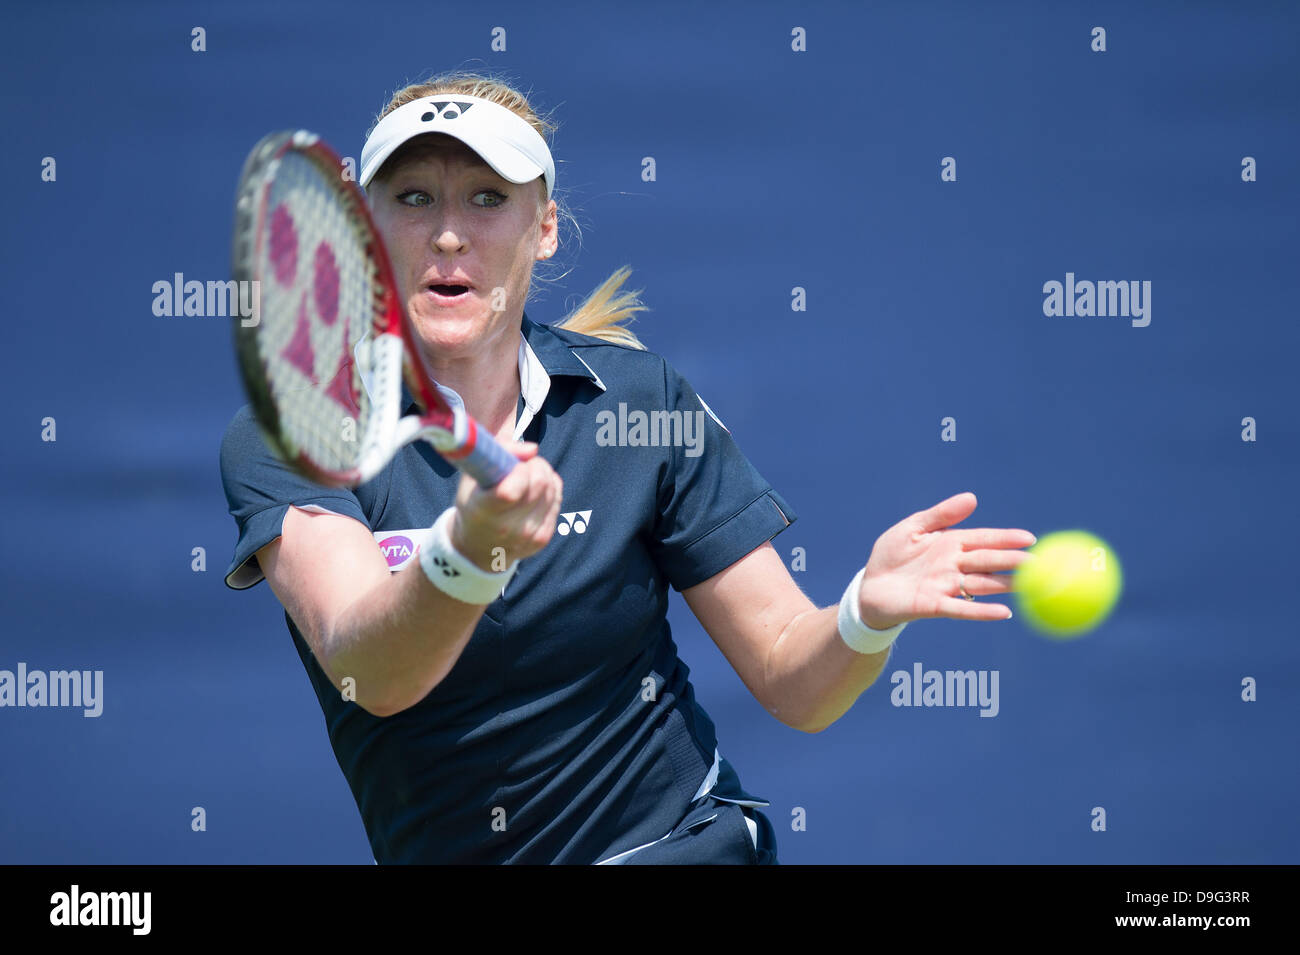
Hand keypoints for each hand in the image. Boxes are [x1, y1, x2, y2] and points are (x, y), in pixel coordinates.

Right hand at [450, 440, 563, 569]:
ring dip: (543, 474)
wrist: (478, 546)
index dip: (519, 469)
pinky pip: (557, 499)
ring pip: (552, 488)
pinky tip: (534, 492)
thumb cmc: (474, 500)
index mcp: (483, 510)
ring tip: (526, 477)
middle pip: (540, 482)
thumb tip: (533, 449)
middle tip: (523, 464)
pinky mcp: (543, 538)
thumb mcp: (473, 474)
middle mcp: (506, 528)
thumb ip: (499, 450)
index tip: (512, 465)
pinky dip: (549, 489)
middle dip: (534, 464)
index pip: (512, 490)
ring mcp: (527, 536)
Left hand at [855, 492, 1034, 628]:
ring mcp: (946, 586)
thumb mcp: (912, 528)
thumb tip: (973, 497)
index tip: (1030, 538)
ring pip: (982, 585)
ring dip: (1006, 585)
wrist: (869, 587)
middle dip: (1014, 561)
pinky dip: (983, 611)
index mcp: (951, 543)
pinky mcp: (934, 606)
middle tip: (1041, 563)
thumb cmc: (891, 556)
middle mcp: (954, 566)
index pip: (984, 539)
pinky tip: (1005, 612)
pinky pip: (963, 608)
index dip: (1006, 539)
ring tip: (1031, 585)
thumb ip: (941, 515)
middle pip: (989, 562)